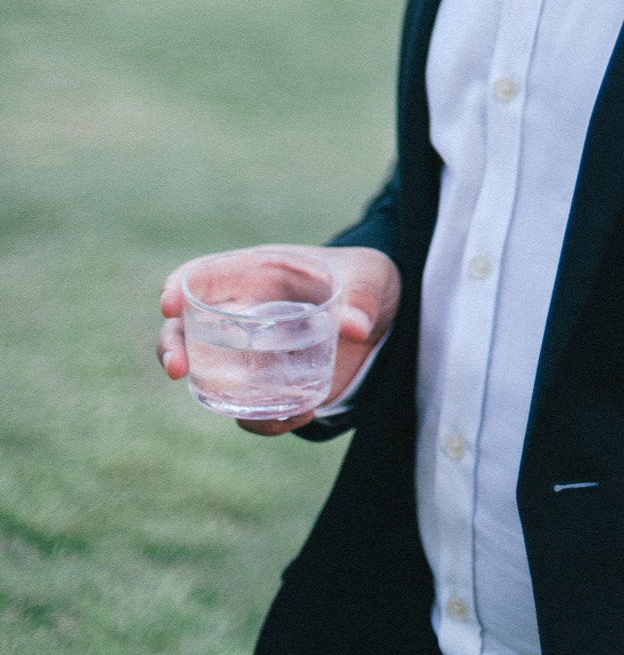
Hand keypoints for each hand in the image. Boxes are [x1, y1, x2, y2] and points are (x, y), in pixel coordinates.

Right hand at [157, 243, 400, 436]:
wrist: (384, 316)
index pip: (204, 274)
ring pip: (209, 375)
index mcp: (258, 273)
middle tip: (177, 368)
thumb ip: (363, 295)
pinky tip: (301, 415)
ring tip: (246, 409)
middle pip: (187, 328)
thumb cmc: (365, 279)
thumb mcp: (371, 276)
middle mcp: (245, 314)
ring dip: (213, 396)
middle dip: (172, 346)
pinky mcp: (272, 387)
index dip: (179, 285)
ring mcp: (253, 354)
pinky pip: (251, 409)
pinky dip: (264, 420)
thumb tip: (356, 327)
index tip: (169, 302)